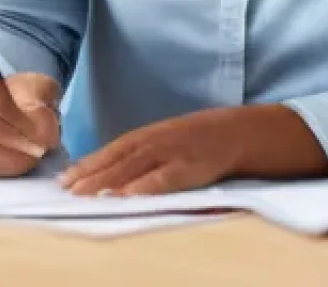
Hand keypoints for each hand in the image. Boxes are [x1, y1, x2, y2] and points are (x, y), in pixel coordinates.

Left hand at [60, 105, 327, 196]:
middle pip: (124, 154)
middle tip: (66, 188)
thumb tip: (126, 172)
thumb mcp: (188, 139)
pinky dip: (145, 186)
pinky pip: (168, 177)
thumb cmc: (223, 139)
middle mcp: (169, 136)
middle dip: (93, 171)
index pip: (122, 145)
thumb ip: (161, 152)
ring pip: (139, 164)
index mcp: (166, 130)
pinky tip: (126, 197)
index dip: (94, 160)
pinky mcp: (199, 164)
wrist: (262, 131)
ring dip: (110, 179)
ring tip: (85, 193)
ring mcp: (183, 149)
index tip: (67, 176)